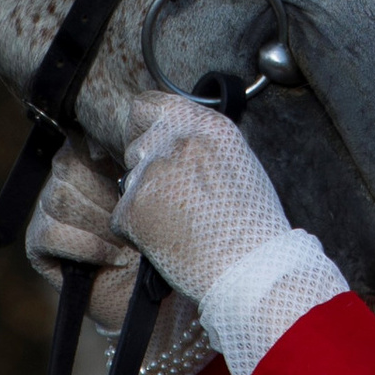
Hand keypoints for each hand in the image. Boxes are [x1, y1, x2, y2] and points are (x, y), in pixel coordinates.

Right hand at [24, 136, 213, 374]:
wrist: (163, 300)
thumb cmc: (172, 240)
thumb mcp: (172, 188)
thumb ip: (156, 150)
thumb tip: (147, 112)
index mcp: (101, 156)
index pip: (88, 133)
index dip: (108, 148)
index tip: (133, 166)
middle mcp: (72, 177)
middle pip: (71, 162)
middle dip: (111, 195)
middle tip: (136, 220)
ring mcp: (52, 209)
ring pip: (61, 195)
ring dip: (102, 225)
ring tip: (128, 244)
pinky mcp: (39, 244)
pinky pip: (51, 230)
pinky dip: (88, 247)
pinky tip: (112, 258)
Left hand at [113, 93, 297, 302]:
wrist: (251, 269)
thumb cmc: (253, 226)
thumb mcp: (237, 164)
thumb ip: (201, 146)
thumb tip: (174, 144)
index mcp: (207, 126)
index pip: (148, 105)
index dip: (143, 126)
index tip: (147, 141)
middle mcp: (176, 141)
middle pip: (136, 145)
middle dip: (148, 171)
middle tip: (177, 199)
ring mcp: (152, 173)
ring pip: (129, 182)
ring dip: (145, 202)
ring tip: (181, 224)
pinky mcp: (133, 207)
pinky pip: (121, 217)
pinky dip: (137, 232)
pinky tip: (169, 241)